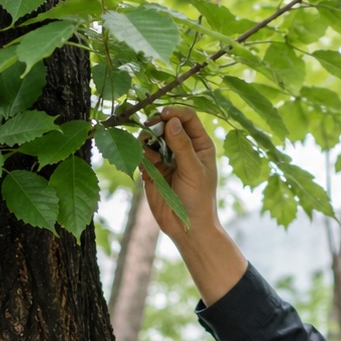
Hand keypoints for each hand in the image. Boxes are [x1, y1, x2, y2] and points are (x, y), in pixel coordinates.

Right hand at [140, 106, 219, 240]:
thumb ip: (182, 146)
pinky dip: (141, 159)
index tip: (162, 115)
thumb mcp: (193, 171)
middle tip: (148, 132)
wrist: (186, 228)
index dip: (174, 112)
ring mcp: (167, 158)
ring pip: (151, 138)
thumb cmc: (198, 199)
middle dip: (155, 126)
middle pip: (165, 124)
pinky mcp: (153, 169)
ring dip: (146, 143)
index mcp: (199, 144)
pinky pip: (142, 155)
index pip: (187, 117)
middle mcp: (182, 147)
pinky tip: (147, 174)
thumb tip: (171, 120)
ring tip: (148, 157)